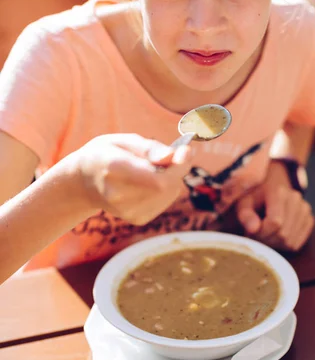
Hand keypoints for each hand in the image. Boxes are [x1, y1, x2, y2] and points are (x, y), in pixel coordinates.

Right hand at [75, 133, 192, 224]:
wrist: (83, 182)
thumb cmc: (105, 155)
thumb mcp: (122, 141)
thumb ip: (149, 148)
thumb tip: (174, 156)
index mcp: (113, 169)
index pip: (157, 179)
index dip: (178, 166)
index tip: (186, 150)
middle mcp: (118, 195)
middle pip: (166, 187)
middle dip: (177, 169)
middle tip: (172, 154)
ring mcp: (126, 211)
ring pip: (169, 194)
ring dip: (171, 178)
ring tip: (153, 168)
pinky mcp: (136, 219)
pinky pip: (165, 201)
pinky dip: (166, 189)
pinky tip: (151, 181)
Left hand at [235, 161, 313, 250]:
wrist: (268, 189)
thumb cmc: (253, 198)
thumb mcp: (243, 204)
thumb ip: (246, 215)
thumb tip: (254, 229)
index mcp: (279, 192)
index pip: (275, 223)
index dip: (261, 233)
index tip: (250, 232)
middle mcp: (296, 199)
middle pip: (283, 234)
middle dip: (266, 240)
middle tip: (255, 235)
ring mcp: (305, 210)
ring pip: (290, 242)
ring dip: (273, 244)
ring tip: (264, 234)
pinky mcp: (309, 220)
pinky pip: (296, 244)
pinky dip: (283, 245)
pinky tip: (275, 234)